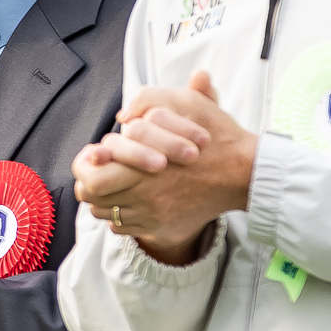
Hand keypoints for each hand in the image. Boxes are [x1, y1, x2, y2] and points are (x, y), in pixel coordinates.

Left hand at [74, 71, 255, 263]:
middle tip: (98, 169)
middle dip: (89, 181)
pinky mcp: (164, 230)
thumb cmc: (217, 136)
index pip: (91, 178)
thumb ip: (151, 100)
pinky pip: (125, 229)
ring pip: (105, 214)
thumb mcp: (187, 105)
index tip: (95, 154)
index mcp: (144, 169)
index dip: (85, 165)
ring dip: (103, 197)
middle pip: (92, 198)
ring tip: (113, 181)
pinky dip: (120, 214)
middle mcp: (145, 198)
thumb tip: (123, 114)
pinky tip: (131, 198)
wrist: (245, 174)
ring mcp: (154, 218)